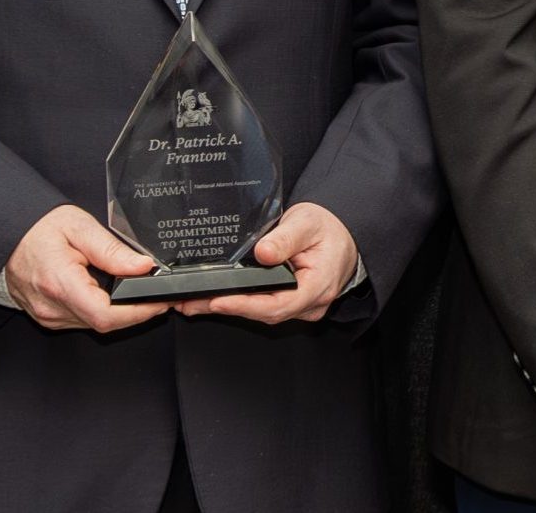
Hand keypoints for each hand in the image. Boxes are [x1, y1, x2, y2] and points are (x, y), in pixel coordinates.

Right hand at [1, 203, 169, 332]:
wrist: (8, 233)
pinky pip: (82, 320)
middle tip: (158, 296)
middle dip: (136, 312)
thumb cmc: (38, 228)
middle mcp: (51, 307)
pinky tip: (111, 294)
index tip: (159, 303)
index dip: (138, 313)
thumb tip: (143, 266)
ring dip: (120, 313)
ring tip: (137, 292)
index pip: (105, 315)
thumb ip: (113, 250)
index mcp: (59, 284)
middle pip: (104, 323)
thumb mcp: (81, 227)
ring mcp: (47, 315)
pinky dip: (101, 310)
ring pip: (94, 324)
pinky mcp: (47, 316)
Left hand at [175, 201, 357, 324]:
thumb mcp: (307, 223)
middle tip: (190, 302)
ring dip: (229, 308)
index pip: (277, 304)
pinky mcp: (292, 304)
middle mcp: (310, 303)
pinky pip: (265, 308)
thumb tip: (263, 252)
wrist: (345, 234)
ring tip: (194, 302)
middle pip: (264, 313)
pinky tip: (216, 299)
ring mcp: (301, 307)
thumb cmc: (329, 229)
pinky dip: (240, 303)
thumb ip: (285, 238)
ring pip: (262, 314)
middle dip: (226, 308)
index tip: (218, 301)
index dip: (245, 306)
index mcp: (318, 286)